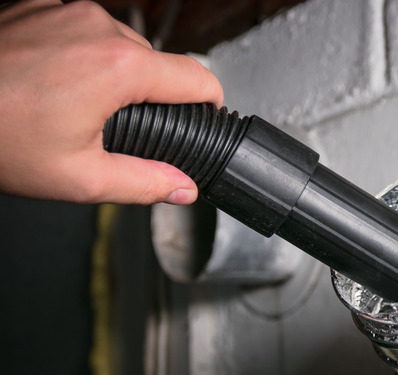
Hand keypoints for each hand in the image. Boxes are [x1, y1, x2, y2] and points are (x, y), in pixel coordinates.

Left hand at [0, 0, 222, 204]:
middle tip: (113, 128)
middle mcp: (99, 26)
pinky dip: (81, 55)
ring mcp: (67, 10)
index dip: (209, 102)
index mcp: (119, 67)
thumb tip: (182, 187)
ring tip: (74, 104)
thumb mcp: (78, 178)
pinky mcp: (42, 5)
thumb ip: (145, 183)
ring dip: (114, 73)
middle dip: (149, 94)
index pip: (198, 77)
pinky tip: (52, 82)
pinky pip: (84, 30)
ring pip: (120, 44)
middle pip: (157, 62)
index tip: (204, 116)